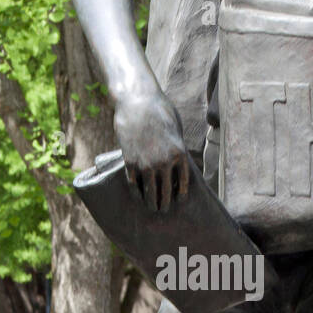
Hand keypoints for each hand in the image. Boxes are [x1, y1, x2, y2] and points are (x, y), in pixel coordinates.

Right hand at [113, 85, 189, 211]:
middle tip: (163, 211)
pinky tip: (138, 196)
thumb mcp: (176, 129)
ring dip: (152, 203)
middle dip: (165, 204)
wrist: (137, 102)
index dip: (180, 196)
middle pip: (166, 192)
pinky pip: (134, 184)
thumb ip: (176, 147)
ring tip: (152, 208)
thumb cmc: (160, 111)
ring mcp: (146, 164)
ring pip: (150, 192)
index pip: (182, 184)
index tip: (178, 202)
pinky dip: (136, 192)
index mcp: (180, 155)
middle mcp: (164, 163)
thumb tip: (176, 163)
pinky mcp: (130, 162)